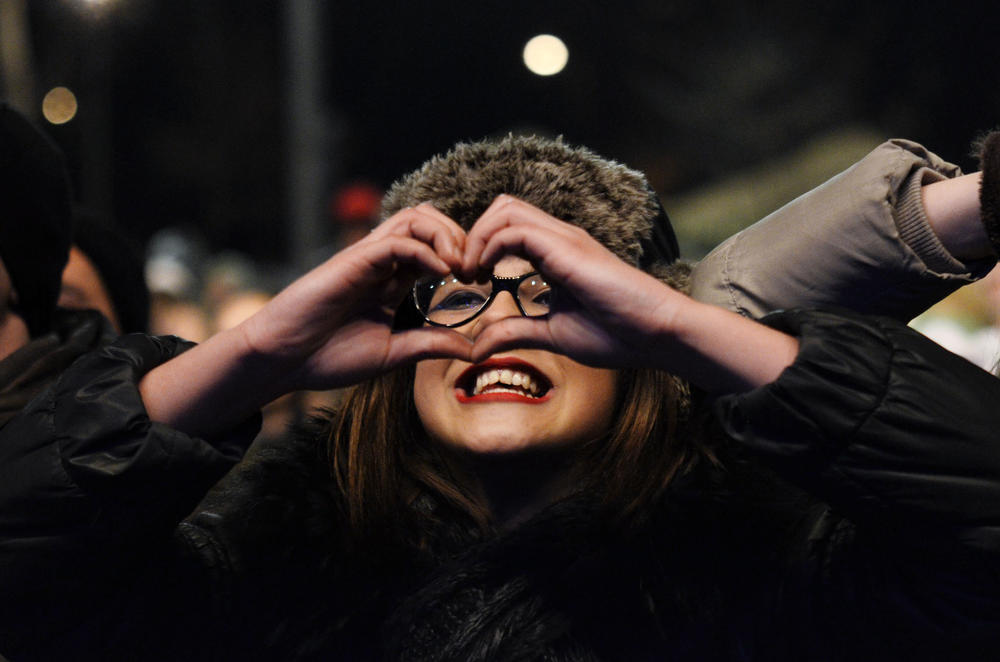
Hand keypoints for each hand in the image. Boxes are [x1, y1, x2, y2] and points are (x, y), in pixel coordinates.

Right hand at [141, 203, 473, 434]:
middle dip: (461, 237)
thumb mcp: (392, 353)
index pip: (434, 246)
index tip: (481, 281)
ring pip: (414, 218)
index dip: (463, 255)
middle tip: (476, 270)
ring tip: (460, 266)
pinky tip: (440, 271)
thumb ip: (430, 345)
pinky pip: (396, 240)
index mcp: (391, 281)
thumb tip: (473, 349)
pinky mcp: (352, 261)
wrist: (282, 360)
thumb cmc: (327, 357)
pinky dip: (425, 249)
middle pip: (428, 221)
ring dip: (446, 235)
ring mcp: (367, 258)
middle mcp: (381, 263)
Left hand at [461, 195, 682, 367]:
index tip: (469, 281)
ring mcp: (564, 239)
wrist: (656, 333)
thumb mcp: (553, 333)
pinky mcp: (567, 249)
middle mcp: (559, 238)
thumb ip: (516, 332)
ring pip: (505, 210)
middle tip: (463, 272)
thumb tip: (478, 346)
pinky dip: (490, 246)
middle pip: (503, 207)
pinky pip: (516, 230)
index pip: (508, 226)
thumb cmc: (618, 333)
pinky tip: (485, 274)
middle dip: (473, 233)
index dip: (480, 246)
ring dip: (477, 237)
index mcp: (557, 253)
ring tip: (469, 272)